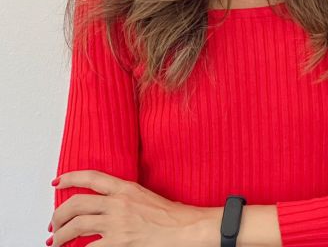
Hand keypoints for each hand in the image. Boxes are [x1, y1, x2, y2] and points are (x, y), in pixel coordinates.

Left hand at [48, 170, 215, 246]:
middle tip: (53, 224)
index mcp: (125, 187)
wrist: (184, 228)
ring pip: (76, 227)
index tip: (58, 182)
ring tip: (56, 242)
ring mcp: (117, 224)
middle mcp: (118, 203)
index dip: (70, 177)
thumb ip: (124, 196)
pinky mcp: (119, 243)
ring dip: (60, 237)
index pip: (91, 177)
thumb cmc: (170, 214)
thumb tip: (105, 203)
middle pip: (76, 203)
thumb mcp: (144, 195)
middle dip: (58, 215)